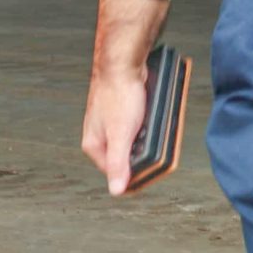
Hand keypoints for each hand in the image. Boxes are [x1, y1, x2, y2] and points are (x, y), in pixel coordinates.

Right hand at [81, 53, 148, 195]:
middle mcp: (100, 136)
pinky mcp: (122, 113)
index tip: (156, 172)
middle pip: (127, 157)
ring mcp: (110, 124)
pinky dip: (149, 125)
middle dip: (145, 153)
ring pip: (134, 141)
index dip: (138, 175)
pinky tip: (155, 117)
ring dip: (149, 139)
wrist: (122, 63)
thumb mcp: (121, 133)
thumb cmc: (118, 94)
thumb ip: (119, 162)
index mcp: (94, 146)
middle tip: (159, 145)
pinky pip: (138, 126)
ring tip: (155, 127)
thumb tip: (116, 190)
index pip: (116, 173)